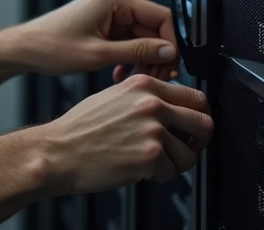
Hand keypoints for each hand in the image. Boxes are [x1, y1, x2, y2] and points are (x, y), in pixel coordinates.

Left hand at [3, 0, 179, 79]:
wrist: (25, 50)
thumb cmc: (51, 47)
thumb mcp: (99, 54)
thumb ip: (137, 51)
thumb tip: (168, 51)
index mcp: (114, 0)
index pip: (161, 17)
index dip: (171, 43)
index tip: (170, 66)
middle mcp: (113, 2)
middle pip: (153, 28)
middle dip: (156, 56)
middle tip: (155, 79)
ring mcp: (108, 13)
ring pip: (142, 37)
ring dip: (143, 60)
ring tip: (136, 80)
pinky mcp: (102, 25)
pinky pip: (127, 41)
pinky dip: (129, 58)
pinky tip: (120, 76)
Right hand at [33, 74, 213, 194]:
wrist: (58, 152)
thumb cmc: (79, 128)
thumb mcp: (114, 96)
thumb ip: (145, 98)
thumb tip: (173, 108)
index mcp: (144, 85)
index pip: (196, 97)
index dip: (198, 115)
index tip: (192, 126)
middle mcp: (151, 104)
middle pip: (204, 123)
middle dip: (197, 141)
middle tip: (184, 148)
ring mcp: (152, 130)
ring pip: (190, 155)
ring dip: (175, 164)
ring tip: (154, 162)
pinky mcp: (150, 157)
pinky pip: (171, 173)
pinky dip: (159, 177)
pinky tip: (140, 169)